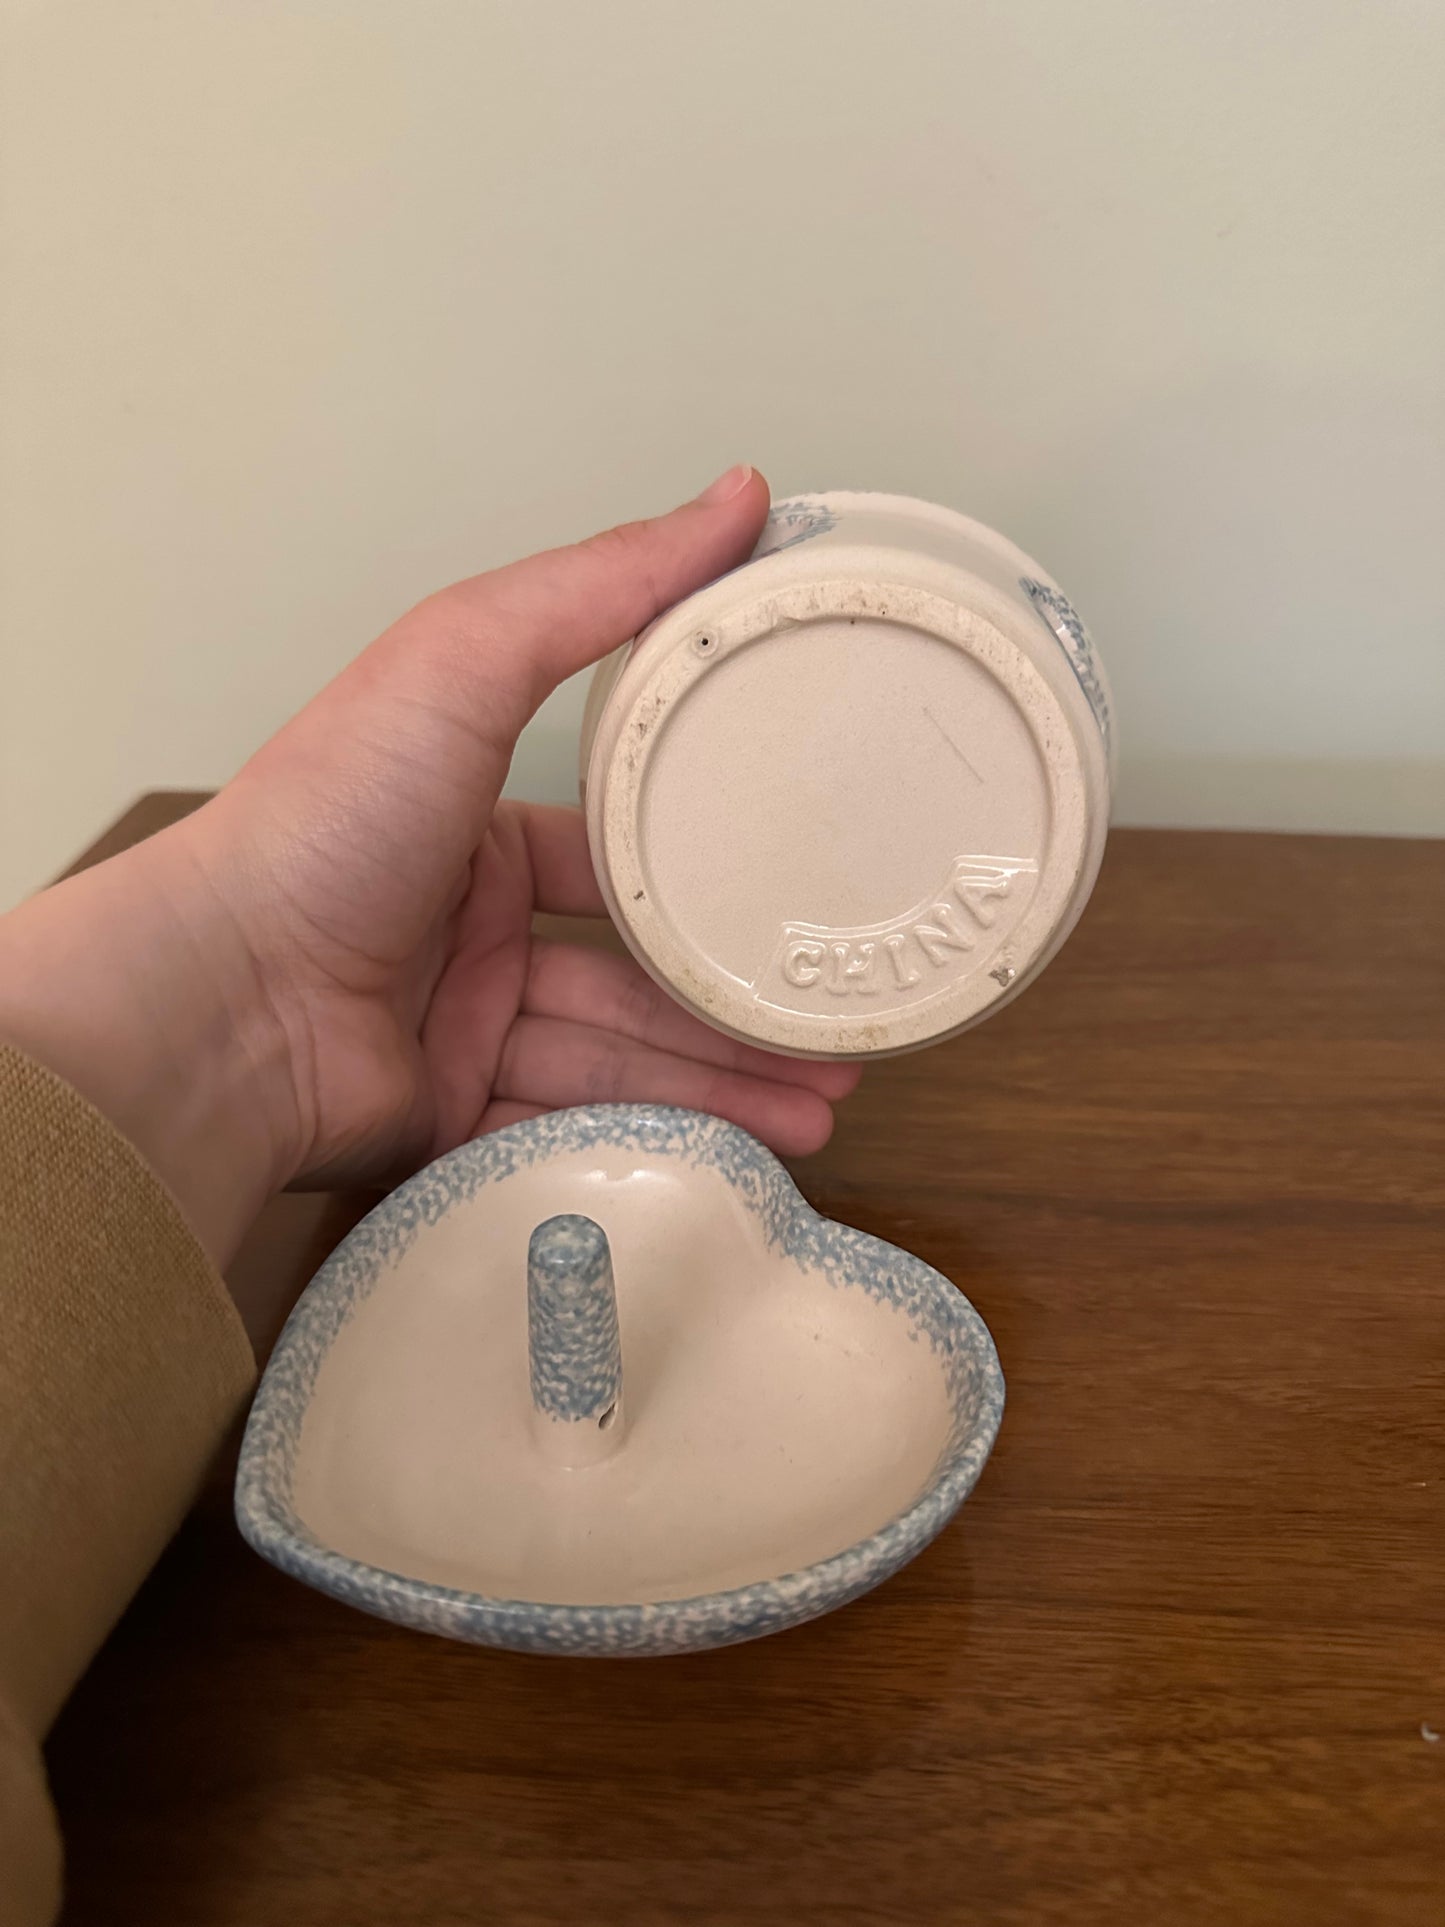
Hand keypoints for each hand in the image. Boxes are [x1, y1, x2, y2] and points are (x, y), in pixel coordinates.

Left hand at [0, 469, 857, 1269]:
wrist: (227, 998)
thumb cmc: (332, 817)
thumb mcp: (469, 659)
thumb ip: (601, 585)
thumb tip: (739, 494)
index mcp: (468, 823)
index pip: (607, 837)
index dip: (699, 850)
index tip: (792, 861)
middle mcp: (468, 926)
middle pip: (632, 957)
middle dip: (733, 984)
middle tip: (836, 1001)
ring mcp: (465, 1024)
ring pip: (624, 1048)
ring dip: (727, 1069)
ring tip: (832, 1090)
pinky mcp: (464, 1114)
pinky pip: (587, 1120)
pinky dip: (672, 1125)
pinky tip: (763, 1133)